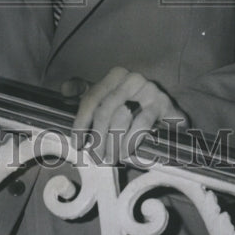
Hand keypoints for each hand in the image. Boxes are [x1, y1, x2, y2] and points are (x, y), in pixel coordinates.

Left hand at [66, 67, 186, 163]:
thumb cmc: (134, 108)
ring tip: (109, 159)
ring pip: (122, 118)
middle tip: (95, 158)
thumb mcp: (109, 97)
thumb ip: (85, 90)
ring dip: (112, 143)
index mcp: (115, 75)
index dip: (81, 122)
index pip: (92, 97)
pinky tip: (125, 153)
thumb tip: (65, 89)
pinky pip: (142, 124)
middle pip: (105, 110)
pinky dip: (130, 141)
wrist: (169, 115)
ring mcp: (149, 90)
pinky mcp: (164, 104)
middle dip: (98, 137)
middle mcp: (131, 78)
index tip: (77, 143)